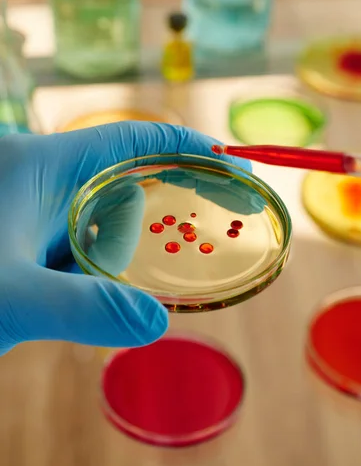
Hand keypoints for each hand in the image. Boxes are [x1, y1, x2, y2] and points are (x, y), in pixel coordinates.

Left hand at [0, 122, 249, 354]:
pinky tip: (45, 297)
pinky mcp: (22, 236)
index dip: (188, 147)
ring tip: (41, 295)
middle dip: (119, 243)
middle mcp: (41, 178)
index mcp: (42, 165)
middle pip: (119, 195)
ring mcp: (30, 208)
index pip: (133, 140)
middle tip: (82, 279)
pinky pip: (73, 249)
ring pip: (95, 230)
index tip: (233, 167)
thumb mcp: (9, 297)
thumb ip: (84, 310)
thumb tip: (156, 325)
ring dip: (90, 270)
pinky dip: (75, 275)